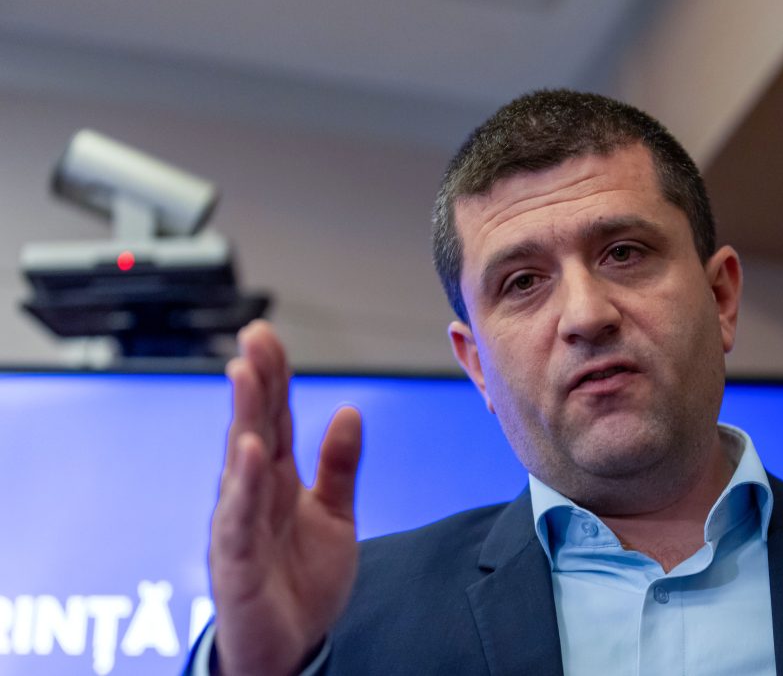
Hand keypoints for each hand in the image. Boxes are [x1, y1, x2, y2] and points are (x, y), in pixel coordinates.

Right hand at [209, 321, 362, 674]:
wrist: (291, 645)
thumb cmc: (303, 580)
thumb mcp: (334, 514)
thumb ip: (339, 466)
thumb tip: (348, 412)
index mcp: (277, 480)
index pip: (274, 418)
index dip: (273, 377)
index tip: (267, 335)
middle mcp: (253, 494)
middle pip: (254, 427)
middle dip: (255, 382)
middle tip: (254, 337)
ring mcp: (240, 524)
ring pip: (240, 463)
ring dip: (243, 418)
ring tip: (246, 375)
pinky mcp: (236, 560)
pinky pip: (240, 518)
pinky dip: (244, 485)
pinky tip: (248, 453)